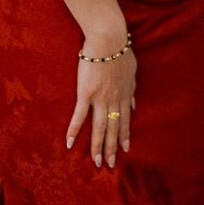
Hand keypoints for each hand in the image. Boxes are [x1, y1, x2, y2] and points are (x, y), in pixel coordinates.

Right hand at [66, 37, 136, 167]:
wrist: (109, 40)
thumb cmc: (121, 51)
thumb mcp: (132, 71)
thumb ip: (131, 90)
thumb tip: (133, 104)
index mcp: (124, 95)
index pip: (125, 121)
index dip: (124, 136)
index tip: (125, 150)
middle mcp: (113, 101)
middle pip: (112, 129)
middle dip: (111, 148)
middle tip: (109, 164)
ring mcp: (100, 99)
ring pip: (99, 128)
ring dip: (97, 146)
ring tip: (95, 162)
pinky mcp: (86, 93)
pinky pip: (79, 115)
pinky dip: (74, 130)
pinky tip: (69, 143)